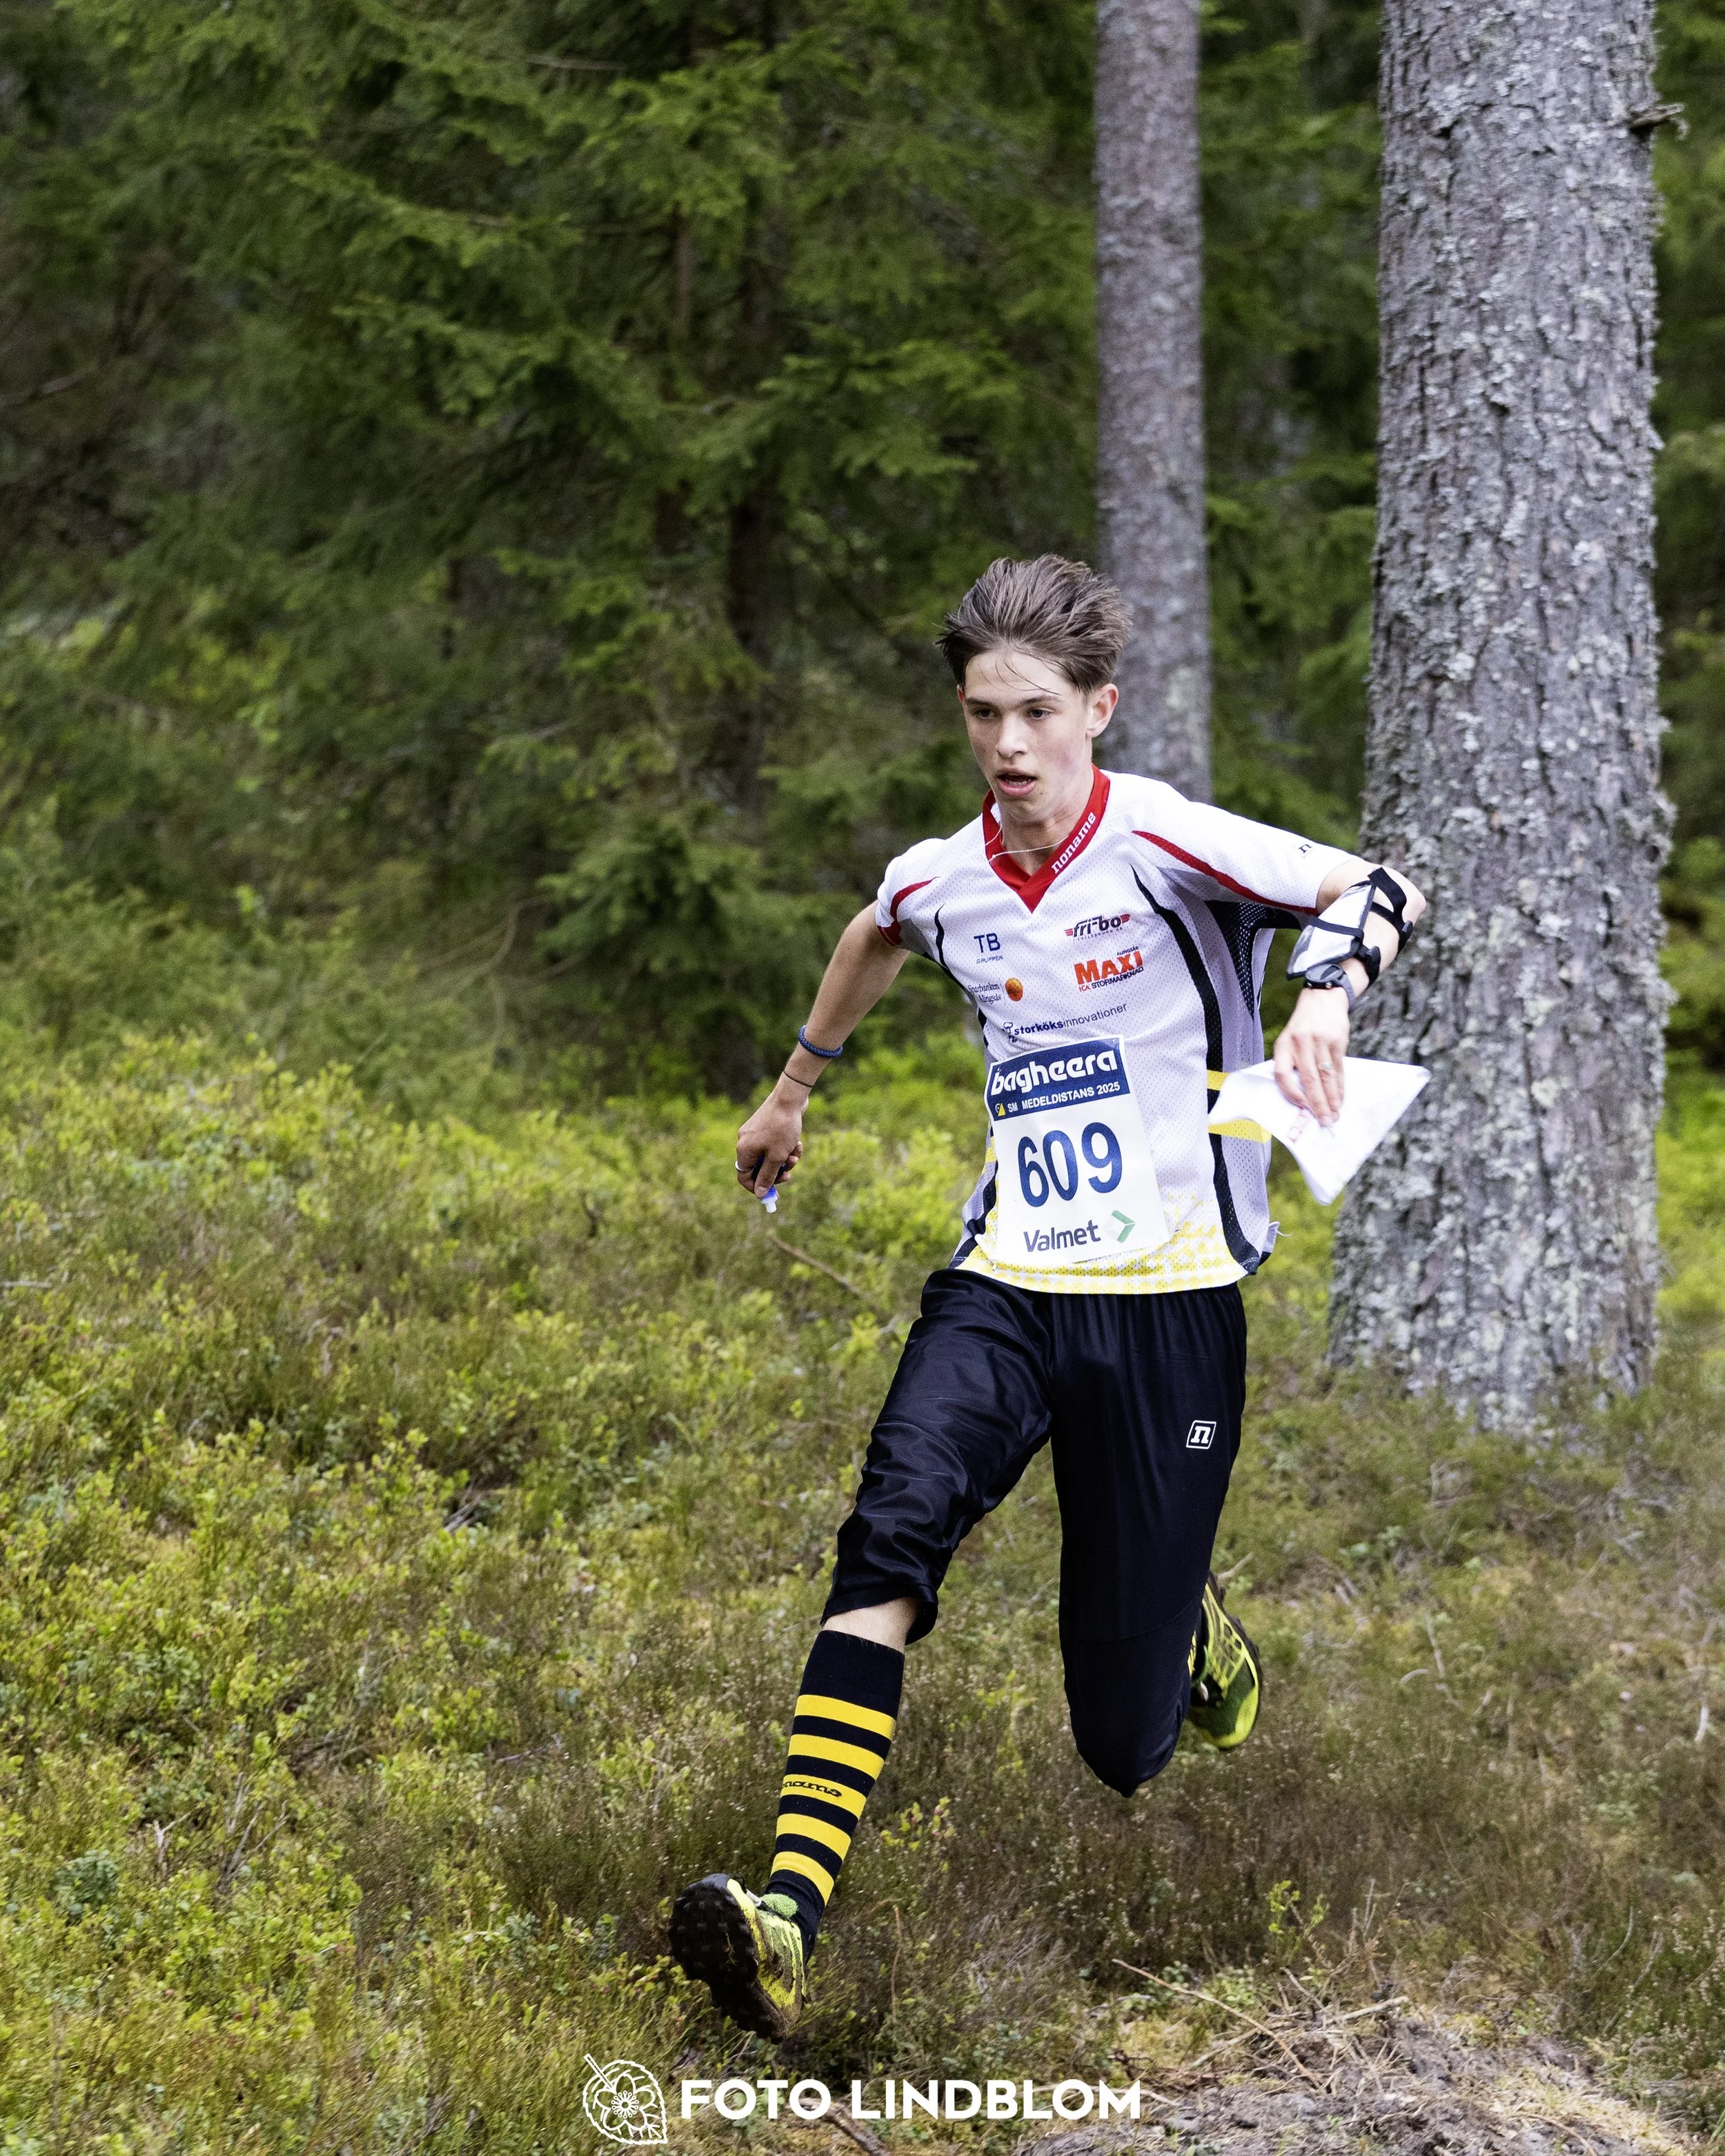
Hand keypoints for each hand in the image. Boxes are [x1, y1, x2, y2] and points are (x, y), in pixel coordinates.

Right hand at [735, 1083, 806, 1198]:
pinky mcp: (765, 1128)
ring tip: (796, 1153)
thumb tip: (759, 1193)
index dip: (758, 1186)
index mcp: (744, 1151)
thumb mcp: (776, 1157)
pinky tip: (798, 1144)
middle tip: (790, 1172)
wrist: (789, 1098)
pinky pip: (774, 1145)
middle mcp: (746, 1142)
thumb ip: (767, 1176)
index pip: (744, 1177)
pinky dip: (786, 1148)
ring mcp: (755, 1134)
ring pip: (769, 1157)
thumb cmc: (782, 1128)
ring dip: (784, 1159)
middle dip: (776, 1171)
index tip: (773, 1191)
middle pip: (759, 1168)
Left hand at [1274, 984, 1349, 1124]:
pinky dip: (1340, 1087)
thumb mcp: (1288, 1039)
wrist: (1323, 998)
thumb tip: (1299, 1096)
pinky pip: (1339, 1069)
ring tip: (1334, 1115)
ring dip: (1331, 1099)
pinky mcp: (1338, 1041)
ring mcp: (1320, 1042)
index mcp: (1283, 1045)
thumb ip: (1291, 1063)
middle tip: (1324, 1122)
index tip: (1301, 1107)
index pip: (1282, 1074)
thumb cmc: (1303, 1026)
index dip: (1291, 1093)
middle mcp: (1301, 1044)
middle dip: (1317, 1104)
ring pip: (1326, 1077)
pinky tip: (1341, 1099)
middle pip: (1309, 1079)